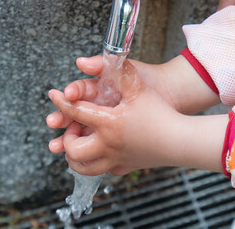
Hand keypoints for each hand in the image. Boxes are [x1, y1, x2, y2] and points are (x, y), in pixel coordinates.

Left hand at [47, 58, 183, 175]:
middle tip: (74, 127)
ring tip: (78, 142)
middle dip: (66, 138)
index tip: (53, 95)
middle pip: (73, 150)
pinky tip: (98, 151)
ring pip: (83, 168)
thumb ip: (115, 74)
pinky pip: (101, 171)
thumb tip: (84, 62)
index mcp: (108, 123)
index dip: (60, 102)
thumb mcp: (138, 88)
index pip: (75, 112)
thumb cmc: (161, 113)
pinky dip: (93, 163)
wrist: (182, 140)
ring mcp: (115, 161)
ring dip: (73, 156)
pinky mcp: (124, 168)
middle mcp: (108, 146)